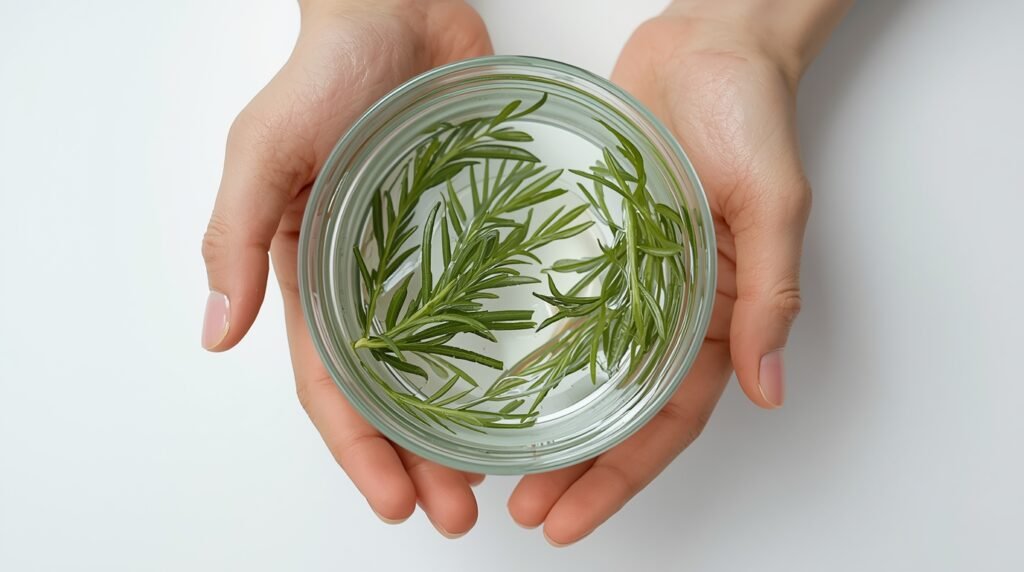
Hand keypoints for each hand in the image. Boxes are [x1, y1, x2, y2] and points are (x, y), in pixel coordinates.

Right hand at [200, 0, 491, 536]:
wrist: (400, 7)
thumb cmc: (326, 70)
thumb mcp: (266, 149)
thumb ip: (237, 236)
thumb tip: (215, 333)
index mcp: (313, 276)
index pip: (330, 385)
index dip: (359, 451)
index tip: (395, 504)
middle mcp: (370, 283)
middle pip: (392, 393)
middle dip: (418, 460)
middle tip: (459, 512)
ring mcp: (425, 264)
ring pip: (443, 367)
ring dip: (462, 426)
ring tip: (497, 478)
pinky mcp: (473, 236)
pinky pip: (489, 308)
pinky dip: (501, 359)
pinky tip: (530, 393)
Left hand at [507, 9, 829, 544]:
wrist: (707, 44)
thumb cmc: (751, 113)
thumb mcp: (773, 204)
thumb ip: (770, 295)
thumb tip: (771, 388)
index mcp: (717, 314)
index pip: (668, 417)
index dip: (622, 473)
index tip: (572, 518)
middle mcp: (666, 308)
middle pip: (617, 408)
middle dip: (575, 468)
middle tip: (524, 512)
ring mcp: (624, 279)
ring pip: (580, 370)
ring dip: (544, 423)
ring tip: (496, 471)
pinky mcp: (588, 242)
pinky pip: (555, 307)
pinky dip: (527, 350)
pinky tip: (490, 383)